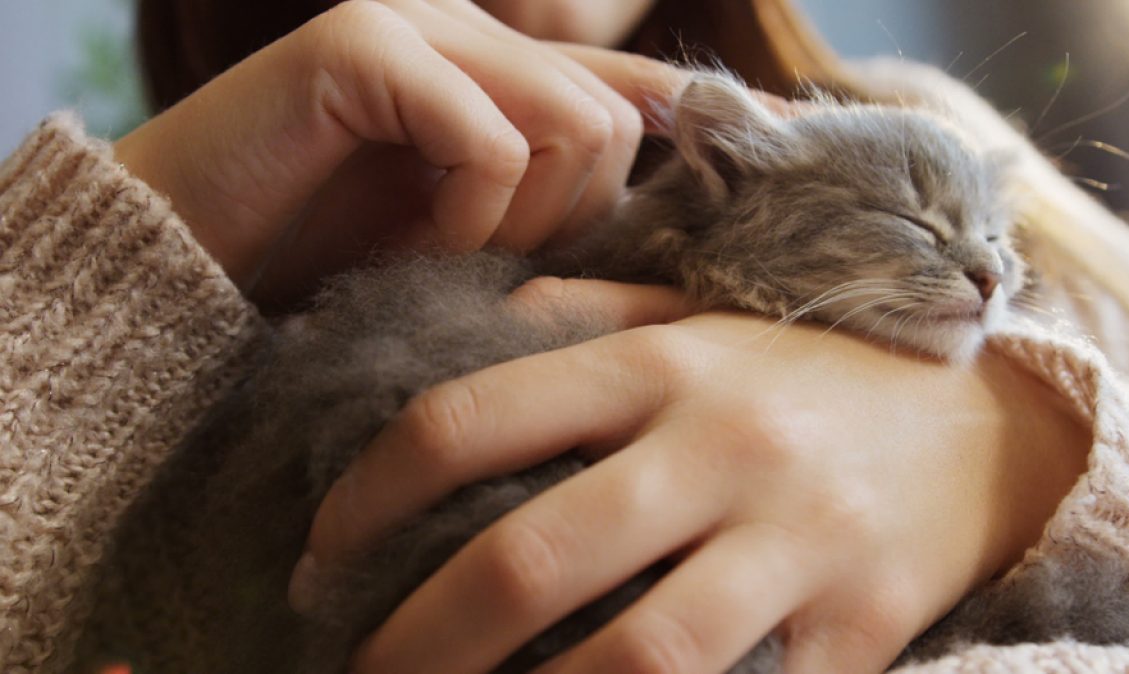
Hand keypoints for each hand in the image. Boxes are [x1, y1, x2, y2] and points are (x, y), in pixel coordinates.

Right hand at [113, 0, 689, 304]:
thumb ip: (557, 214)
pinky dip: (466, 218)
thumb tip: (665, 217)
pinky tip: (412, 245)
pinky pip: (488, 141)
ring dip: (525, 222)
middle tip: (492, 263)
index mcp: (503, 74)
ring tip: (446, 255)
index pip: (640, 85)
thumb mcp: (470, 249)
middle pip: (620, 119)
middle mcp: (474, 35)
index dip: (715, 115)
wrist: (189, 275)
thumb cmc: (330, 269)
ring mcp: (420, 29)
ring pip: (575, 123)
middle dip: (577, 218)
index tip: (794, 144)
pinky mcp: (365, 46)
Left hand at [293, 304, 1089, 672]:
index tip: (321, 556)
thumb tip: (475, 330)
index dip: (366, 496)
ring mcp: (796, 544)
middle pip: (530, 559)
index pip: (470, 420)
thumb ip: (588, 313)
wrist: (990, 429)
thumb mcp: (705, 319)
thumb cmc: (816, 375)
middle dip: (416, 642)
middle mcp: (721, 448)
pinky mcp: (858, 630)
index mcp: (665, 364)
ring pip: (633, 658)